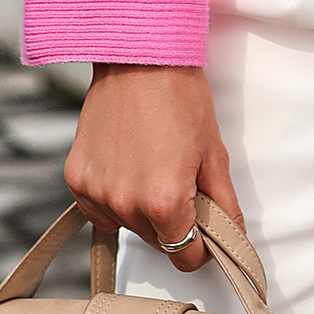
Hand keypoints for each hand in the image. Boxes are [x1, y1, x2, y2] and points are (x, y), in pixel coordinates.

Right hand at [64, 65, 243, 273]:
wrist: (139, 56)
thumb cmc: (182, 97)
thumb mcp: (214, 151)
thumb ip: (224, 204)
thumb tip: (237, 240)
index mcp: (164, 201)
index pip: (184, 257)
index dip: (201, 246)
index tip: (206, 226)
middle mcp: (125, 204)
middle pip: (155, 241)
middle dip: (173, 222)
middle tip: (182, 178)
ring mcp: (96, 193)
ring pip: (127, 226)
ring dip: (143, 210)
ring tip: (154, 163)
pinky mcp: (76, 180)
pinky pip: (100, 209)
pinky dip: (116, 197)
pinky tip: (129, 163)